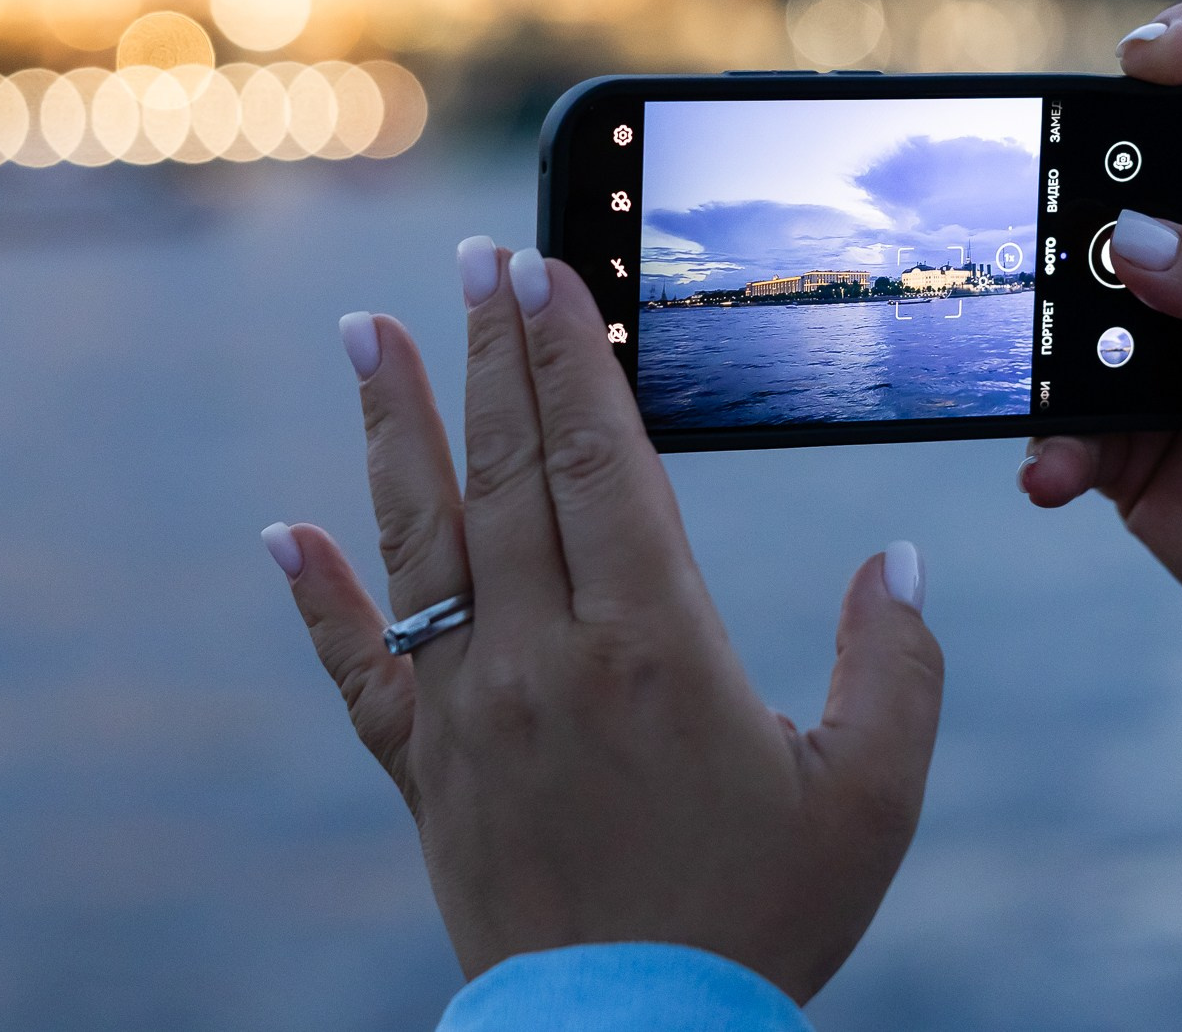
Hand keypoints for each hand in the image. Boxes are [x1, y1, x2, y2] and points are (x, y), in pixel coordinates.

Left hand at [263, 240, 944, 1000]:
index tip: (544, 269)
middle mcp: (544, 658)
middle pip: (505, 471)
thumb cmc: (763, 921)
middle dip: (488, 353)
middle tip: (470, 259)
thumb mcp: (872, 797)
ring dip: (390, 429)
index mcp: (653, 645)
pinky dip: (318, 598)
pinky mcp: (429, 773)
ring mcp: (472, 712)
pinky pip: (361, 669)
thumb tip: (900, 561)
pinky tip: (282, 532)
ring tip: (364, 332)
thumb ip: (897, 666)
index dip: (570, 355)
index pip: (597, 459)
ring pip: (420, 540)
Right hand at [1024, 2, 1181, 660]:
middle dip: (1083, 187)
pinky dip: (1047, 442)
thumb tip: (1129, 240)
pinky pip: (1060, 420)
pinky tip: (1055, 468)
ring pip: (1076, 298)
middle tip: (1061, 214)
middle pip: (1131, 184)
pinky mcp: (1127, 434)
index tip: (1140, 53)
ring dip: (1052, 325)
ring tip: (1058, 363)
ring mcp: (1166, 347)